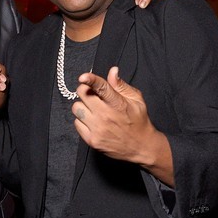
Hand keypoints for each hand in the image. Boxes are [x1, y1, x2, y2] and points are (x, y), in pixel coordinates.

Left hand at [73, 66, 172, 183]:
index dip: (91, 80)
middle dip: (86, 90)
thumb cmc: (139, 120)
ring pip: (76, 108)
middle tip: (93, 94)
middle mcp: (106, 116)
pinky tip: (93, 121)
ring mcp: (97, 129)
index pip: (102, 88)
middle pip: (82, 94)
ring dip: (83, 106)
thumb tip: (112, 71)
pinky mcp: (92, 140)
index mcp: (118, 104)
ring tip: (93, 110)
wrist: (141, 147)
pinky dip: (82, 120)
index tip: (83, 77)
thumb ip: (121, 85)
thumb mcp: (136, 99)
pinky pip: (76, 123)